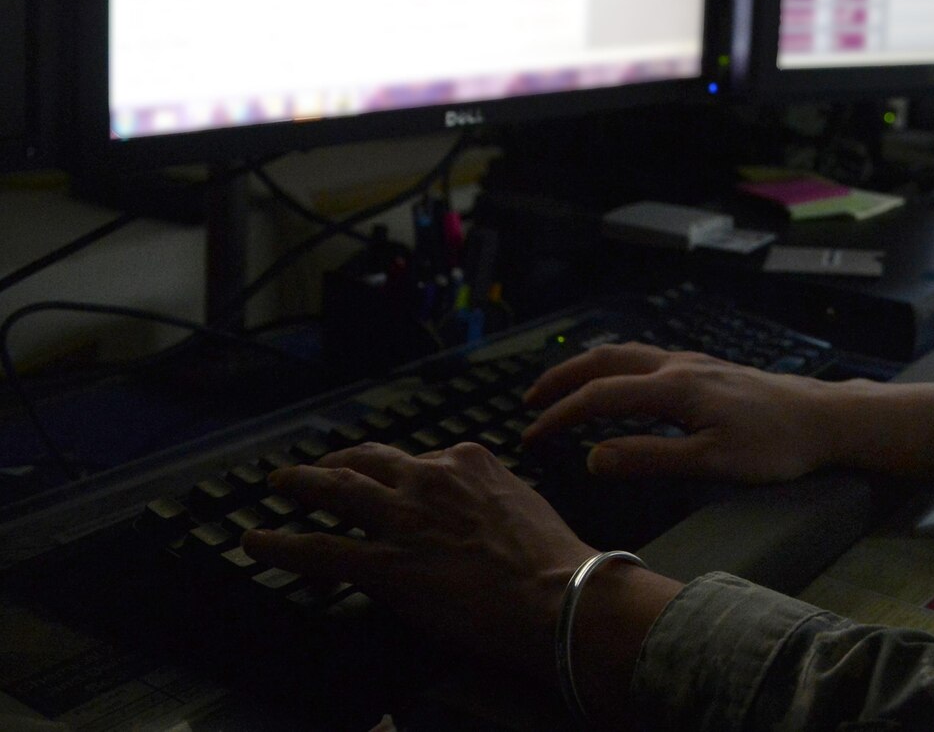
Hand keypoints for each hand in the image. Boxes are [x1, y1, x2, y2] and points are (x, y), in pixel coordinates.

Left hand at [241, 442, 594, 666]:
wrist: (556, 594)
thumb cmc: (552, 558)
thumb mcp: (522, 506)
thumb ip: (489, 500)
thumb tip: (478, 514)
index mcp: (467, 461)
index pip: (415, 459)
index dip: (393, 474)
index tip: (382, 482)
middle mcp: (429, 479)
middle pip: (368, 461)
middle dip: (336, 462)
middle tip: (314, 469)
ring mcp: (403, 519)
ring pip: (337, 492)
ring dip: (302, 485)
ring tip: (279, 483)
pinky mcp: (384, 564)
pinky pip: (319, 549)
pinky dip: (281, 545)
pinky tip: (256, 542)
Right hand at [521, 343, 842, 482]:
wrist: (826, 418)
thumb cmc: (775, 446)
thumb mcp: (711, 462)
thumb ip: (650, 459)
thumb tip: (592, 458)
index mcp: (673, 388)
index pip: (599, 397)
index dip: (559, 416)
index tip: (530, 438)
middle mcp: (678, 365)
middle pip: (605, 361)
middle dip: (562, 379)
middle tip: (529, 402)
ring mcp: (694, 362)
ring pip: (626, 354)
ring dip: (587, 368)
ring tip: (561, 389)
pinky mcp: (707, 368)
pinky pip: (646, 358)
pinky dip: (615, 366)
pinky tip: (619, 384)